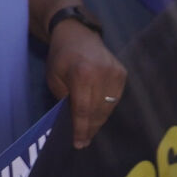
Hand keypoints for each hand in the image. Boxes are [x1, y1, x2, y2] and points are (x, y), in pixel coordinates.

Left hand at [45, 18, 125, 148]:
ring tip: (89, 131)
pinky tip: (97, 115)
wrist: (77, 32)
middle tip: (83, 141)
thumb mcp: (54, 78)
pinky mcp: (122, 73)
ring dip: (99, 120)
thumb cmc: (61, 56)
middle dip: (90, 128)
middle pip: (98, 111)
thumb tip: (73, 121)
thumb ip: (64, 99)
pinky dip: (106, 108)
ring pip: (109, 107)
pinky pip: (115, 98)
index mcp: (82, 74)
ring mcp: (115, 73)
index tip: (79, 143)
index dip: (81, 129)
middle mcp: (102, 74)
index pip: (83, 110)